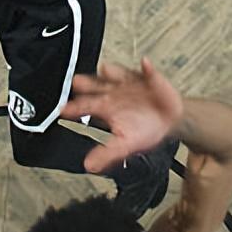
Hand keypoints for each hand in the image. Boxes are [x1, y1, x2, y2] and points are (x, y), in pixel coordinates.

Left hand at [63, 59, 183, 173]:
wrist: (169, 120)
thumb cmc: (145, 129)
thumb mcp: (125, 144)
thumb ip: (107, 154)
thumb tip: (88, 166)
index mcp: (106, 108)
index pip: (85, 106)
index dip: (74, 108)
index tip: (63, 110)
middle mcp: (114, 92)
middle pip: (96, 86)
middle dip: (88, 83)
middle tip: (77, 82)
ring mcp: (129, 83)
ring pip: (119, 75)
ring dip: (114, 72)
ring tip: (107, 70)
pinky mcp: (148, 77)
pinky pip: (149, 72)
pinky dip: (148, 69)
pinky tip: (146, 66)